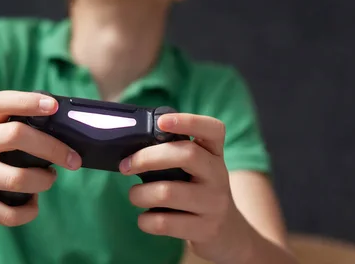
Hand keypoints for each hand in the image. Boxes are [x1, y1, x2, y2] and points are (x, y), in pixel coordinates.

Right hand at [0, 91, 81, 226]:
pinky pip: (7, 212)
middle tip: (73, 158)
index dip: (29, 101)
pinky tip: (33, 204)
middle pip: (17, 136)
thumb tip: (59, 128)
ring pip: (17, 178)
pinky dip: (29, 211)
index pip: (2, 101)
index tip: (54, 106)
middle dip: (53, 148)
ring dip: (43, 181)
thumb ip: (10, 124)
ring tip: (48, 179)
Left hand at [119, 113, 250, 263]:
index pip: (212, 129)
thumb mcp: (197, 169)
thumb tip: (130, 148)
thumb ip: (173, 154)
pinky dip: (145, 220)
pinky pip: (164, 223)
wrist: (228, 233)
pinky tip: (146, 218)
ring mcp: (214, 203)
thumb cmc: (198, 192)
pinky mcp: (205, 229)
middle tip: (126, 166)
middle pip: (186, 155)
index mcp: (214, 153)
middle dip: (146, 158)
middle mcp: (218, 175)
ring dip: (139, 194)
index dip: (187, 121)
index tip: (161, 121)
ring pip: (167, 192)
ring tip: (135, 195)